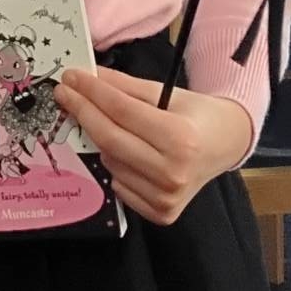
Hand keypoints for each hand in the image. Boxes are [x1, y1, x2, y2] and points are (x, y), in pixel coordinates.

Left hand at [54, 68, 250, 226]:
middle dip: (82, 111)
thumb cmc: (196, 116)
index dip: (92, 91)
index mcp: (181, 138)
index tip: (72, 77)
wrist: (225, 145)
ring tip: (106, 122)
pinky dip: (115, 164)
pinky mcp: (161, 213)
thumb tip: (86, 78)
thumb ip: (124, 87)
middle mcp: (174, 172)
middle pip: (110, 138)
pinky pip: (119, 184)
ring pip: (111, 161)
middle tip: (64, 92)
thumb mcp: (165, 93)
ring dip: (100, 138)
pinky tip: (125, 151)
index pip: (121, 110)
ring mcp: (167, 198)